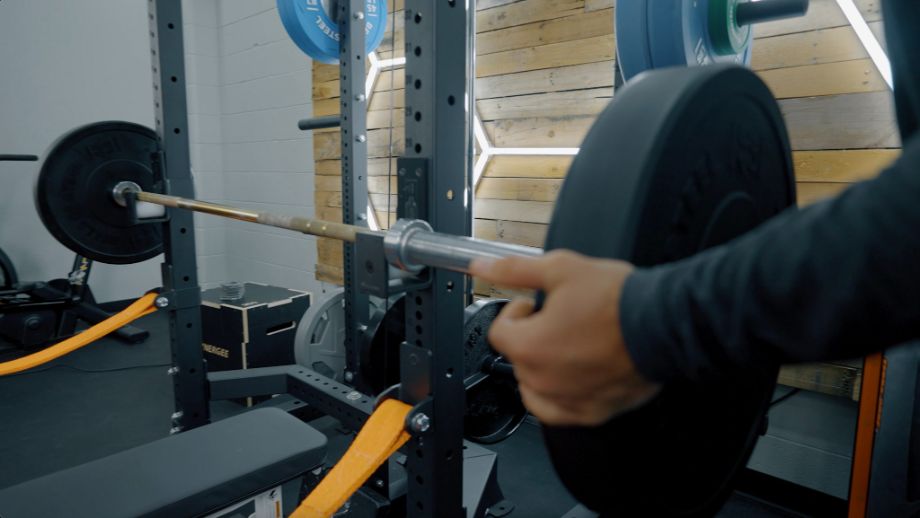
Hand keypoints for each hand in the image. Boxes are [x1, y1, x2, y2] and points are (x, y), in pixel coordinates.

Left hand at [469, 250, 660, 426]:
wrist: (663, 325)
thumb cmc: (617, 301)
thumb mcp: (560, 269)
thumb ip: (514, 270)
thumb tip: (480, 265)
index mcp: (529, 346)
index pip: (500, 331)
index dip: (516, 312)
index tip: (532, 305)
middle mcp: (542, 380)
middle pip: (518, 358)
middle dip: (531, 336)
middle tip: (558, 319)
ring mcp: (566, 400)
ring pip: (534, 388)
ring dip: (541, 367)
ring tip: (566, 345)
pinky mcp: (591, 413)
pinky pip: (558, 412)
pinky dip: (558, 396)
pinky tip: (571, 376)